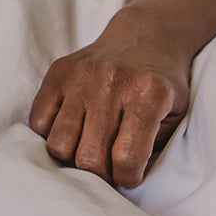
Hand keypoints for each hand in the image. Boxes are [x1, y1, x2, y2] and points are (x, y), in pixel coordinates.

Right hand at [28, 20, 190, 187]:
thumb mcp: (176, 114)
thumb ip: (154, 146)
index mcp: (148, 96)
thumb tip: (123, 178)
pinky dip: (53, 135)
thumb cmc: (163, 84)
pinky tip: (75, 131)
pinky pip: (39, 121)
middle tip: (111, 168)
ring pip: (59, 144)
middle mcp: (112, 84)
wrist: (146, 37)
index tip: (131, 176)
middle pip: (89, 158)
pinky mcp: (58, 73)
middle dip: (101, 174)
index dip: (128, 178)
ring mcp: (81, 77)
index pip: (127, 158)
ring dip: (74, 158)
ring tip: (92, 150)